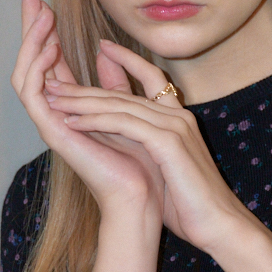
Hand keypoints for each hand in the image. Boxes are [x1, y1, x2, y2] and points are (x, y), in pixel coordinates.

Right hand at [11, 0, 163, 216]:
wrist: (143, 195)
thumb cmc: (143, 160)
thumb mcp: (128, 109)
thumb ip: (115, 83)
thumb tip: (105, 52)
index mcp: (76, 109)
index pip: (53, 64)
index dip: (47, 33)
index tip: (46, 1)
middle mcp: (59, 114)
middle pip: (34, 64)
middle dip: (30, 29)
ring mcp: (53, 124)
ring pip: (26, 75)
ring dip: (31, 42)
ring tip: (40, 14)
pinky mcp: (53, 133)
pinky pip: (33, 95)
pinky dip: (37, 69)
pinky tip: (48, 46)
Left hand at [46, 39, 244, 253]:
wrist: (219, 222)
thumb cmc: (191, 202)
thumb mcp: (167, 167)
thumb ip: (151, 146)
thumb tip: (130, 143)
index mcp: (179, 119)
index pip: (152, 77)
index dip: (127, 60)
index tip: (101, 49)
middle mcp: (178, 115)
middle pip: (125, 92)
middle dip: (86, 87)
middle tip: (53, 81)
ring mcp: (175, 126)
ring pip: (120, 105)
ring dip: (82, 102)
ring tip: (52, 98)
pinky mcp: (169, 141)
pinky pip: (124, 123)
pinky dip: (94, 121)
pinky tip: (70, 122)